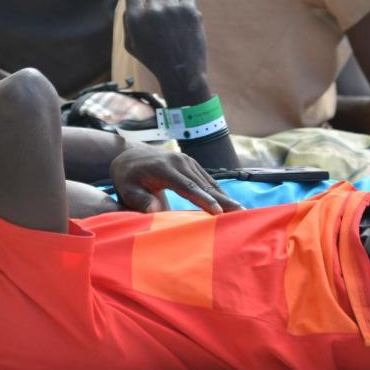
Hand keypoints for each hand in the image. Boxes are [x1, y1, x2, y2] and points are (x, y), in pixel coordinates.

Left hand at [110, 144, 240, 214]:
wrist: (129, 157)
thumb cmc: (128, 179)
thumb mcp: (127, 191)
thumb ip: (140, 201)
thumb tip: (154, 210)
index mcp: (164, 169)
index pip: (187, 187)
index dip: (203, 200)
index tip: (218, 212)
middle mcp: (179, 162)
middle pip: (204, 184)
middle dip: (223, 199)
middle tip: (241, 212)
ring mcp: (187, 161)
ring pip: (209, 182)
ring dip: (225, 196)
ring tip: (242, 210)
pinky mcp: (192, 164)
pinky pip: (208, 180)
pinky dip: (219, 192)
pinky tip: (230, 203)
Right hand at [122, 0, 206, 98]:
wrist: (181, 73)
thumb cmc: (154, 59)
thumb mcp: (131, 44)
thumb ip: (128, 19)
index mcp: (135, 18)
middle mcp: (153, 10)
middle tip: (159, 6)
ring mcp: (173, 9)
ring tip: (171, 15)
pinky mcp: (190, 11)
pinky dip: (184, 3)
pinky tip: (182, 16)